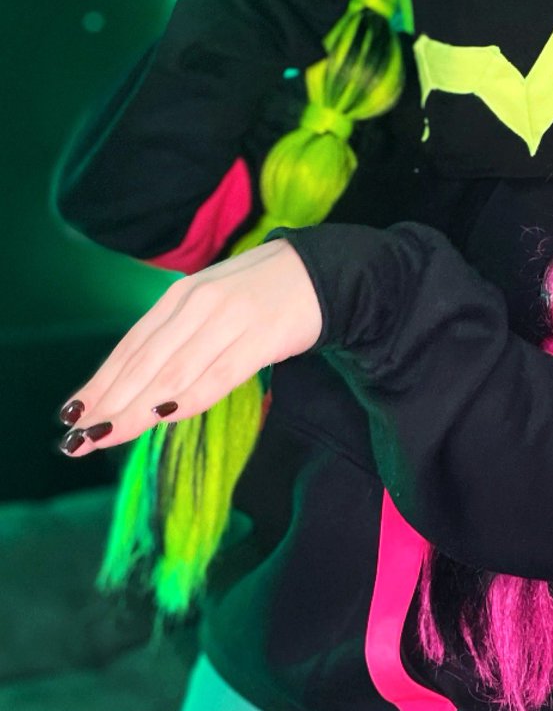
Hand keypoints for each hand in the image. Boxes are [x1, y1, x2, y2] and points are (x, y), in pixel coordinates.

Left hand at [57, 240, 321, 456]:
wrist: (321, 272)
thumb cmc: (261, 294)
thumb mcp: (211, 305)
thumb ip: (178, 338)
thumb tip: (138, 386)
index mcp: (180, 297)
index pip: (131, 346)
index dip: (101, 383)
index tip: (73, 416)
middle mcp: (197, 304)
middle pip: (145, 362)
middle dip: (109, 403)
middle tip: (79, 439)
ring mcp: (230, 318)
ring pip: (174, 370)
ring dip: (137, 407)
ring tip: (107, 435)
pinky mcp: (262, 334)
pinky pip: (220, 372)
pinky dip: (189, 396)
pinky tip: (165, 417)